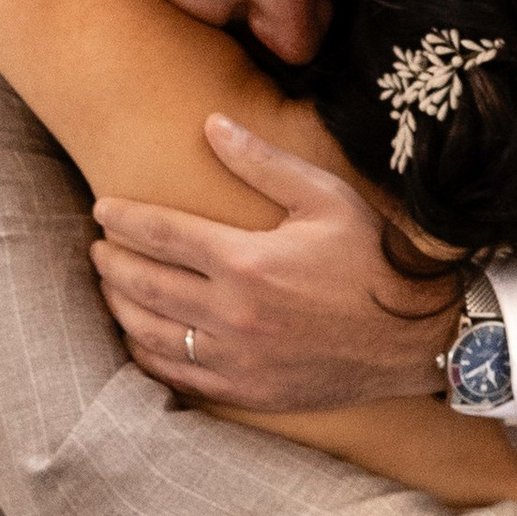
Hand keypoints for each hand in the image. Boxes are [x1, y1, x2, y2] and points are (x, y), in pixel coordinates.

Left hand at [91, 116, 458, 409]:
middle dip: (110, 263)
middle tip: (98, 247)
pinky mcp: (247, 391)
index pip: (160, 234)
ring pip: (150, 334)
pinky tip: (142, 337)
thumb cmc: (374, 258)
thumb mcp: (325, 197)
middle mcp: (233, 314)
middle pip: (143, 285)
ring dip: (121, 307)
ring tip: (112, 287)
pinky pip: (177, 375)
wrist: (417, 337)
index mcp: (246, 261)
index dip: (123, 219)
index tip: (102, 209)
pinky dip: (148, 354)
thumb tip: (211, 124)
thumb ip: (262, 163)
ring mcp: (237, 359)